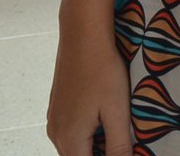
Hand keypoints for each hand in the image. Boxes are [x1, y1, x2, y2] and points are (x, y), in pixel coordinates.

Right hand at [47, 32, 131, 155]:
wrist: (82, 36)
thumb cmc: (102, 71)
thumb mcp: (117, 111)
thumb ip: (119, 145)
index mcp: (70, 140)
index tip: (124, 149)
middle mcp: (56, 134)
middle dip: (102, 153)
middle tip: (125, 142)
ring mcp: (54, 120)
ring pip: (75, 147)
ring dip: (95, 145)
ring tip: (118, 131)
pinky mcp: (56, 107)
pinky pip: (71, 132)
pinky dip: (88, 134)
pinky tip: (105, 118)